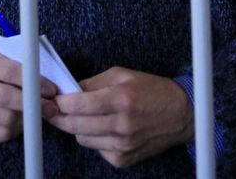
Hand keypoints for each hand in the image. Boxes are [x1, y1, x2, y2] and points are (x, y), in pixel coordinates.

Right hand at [0, 48, 59, 141]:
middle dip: (33, 104)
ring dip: (26, 118)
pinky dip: (16, 130)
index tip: (51, 90)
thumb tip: (50, 85)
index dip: (33, 82)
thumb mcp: (5, 59)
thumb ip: (23, 66)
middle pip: (5, 97)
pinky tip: (21, 122)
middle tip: (51, 108)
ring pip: (5, 118)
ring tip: (36, 114)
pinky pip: (1, 133)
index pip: (9, 71)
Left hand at [49, 67, 193, 168]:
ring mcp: (122, 145)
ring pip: (82, 139)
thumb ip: (94, 82)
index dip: (60, 102)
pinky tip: (107, 129)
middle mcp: (121, 124)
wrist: (181, 115)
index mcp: (121, 99)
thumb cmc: (152, 90)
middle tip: (56, 110)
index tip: (54, 99)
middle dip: (60, 117)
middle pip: (74, 125)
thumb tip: (69, 90)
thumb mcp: (123, 75)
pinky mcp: (123, 159)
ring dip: (79, 128)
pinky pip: (96, 149)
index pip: (77, 104)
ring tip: (89, 117)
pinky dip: (96, 139)